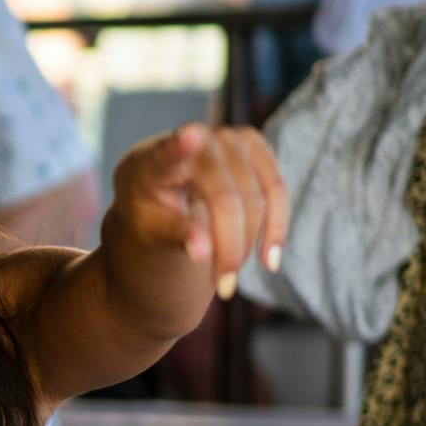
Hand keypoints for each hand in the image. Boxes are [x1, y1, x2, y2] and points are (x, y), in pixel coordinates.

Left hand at [110, 123, 286, 299]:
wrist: (162, 184)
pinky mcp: (254, 144)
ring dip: (249, 243)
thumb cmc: (150, 209)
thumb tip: (204, 252)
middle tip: (223, 289)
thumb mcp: (149, 228)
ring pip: (256, 198)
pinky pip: (276, 189)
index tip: (190, 137)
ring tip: (233, 278)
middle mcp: (194, 138)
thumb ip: (172, 235)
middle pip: (225, 198)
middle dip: (229, 248)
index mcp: (153, 161)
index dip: (180, 147)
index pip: (168, 154)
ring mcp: (228, 138)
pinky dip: (276, 226)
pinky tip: (269, 260)